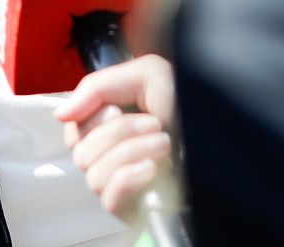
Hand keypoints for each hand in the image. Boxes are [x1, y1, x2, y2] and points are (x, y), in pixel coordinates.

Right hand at [55, 54, 177, 222]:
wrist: (223, 136)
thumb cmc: (188, 101)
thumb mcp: (145, 74)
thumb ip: (96, 87)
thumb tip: (60, 116)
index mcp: (110, 126)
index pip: (73, 129)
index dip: (88, 117)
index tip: (118, 108)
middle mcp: (111, 155)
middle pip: (81, 150)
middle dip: (119, 131)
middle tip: (154, 123)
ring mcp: (119, 184)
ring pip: (93, 172)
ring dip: (131, 150)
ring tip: (164, 143)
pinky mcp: (131, 208)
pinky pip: (108, 196)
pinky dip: (128, 176)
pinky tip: (152, 168)